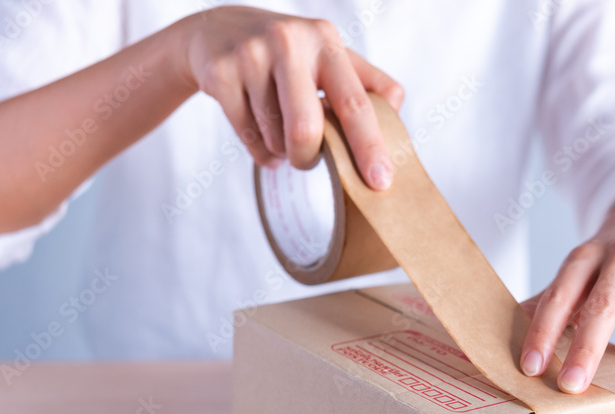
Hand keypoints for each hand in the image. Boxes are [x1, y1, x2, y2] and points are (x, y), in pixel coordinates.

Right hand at [176, 6, 403, 186]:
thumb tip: (396, 117)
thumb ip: (368, 84)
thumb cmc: (288, 55)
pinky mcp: (220, 73)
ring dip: (282, 151)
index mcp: (325, 41)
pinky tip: (259, 131)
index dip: (369, 146)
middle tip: (307, 160)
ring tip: (278, 132)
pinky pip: (248, 138)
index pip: (355, 103)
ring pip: (275, 138)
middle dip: (309, 158)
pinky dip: (259, 151)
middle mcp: (289, 42)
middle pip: (307, 130)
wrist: (217, 31)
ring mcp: (250, 55)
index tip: (380, 181)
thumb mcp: (328, 55)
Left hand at [520, 184, 614, 393]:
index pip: (559, 297)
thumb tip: (501, 337)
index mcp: (584, 256)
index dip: (543, 333)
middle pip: (604, 308)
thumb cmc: (605, 266)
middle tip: (572, 386)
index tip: (531, 368)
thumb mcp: (574, 276)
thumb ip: (548, 304)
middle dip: (586, 351)